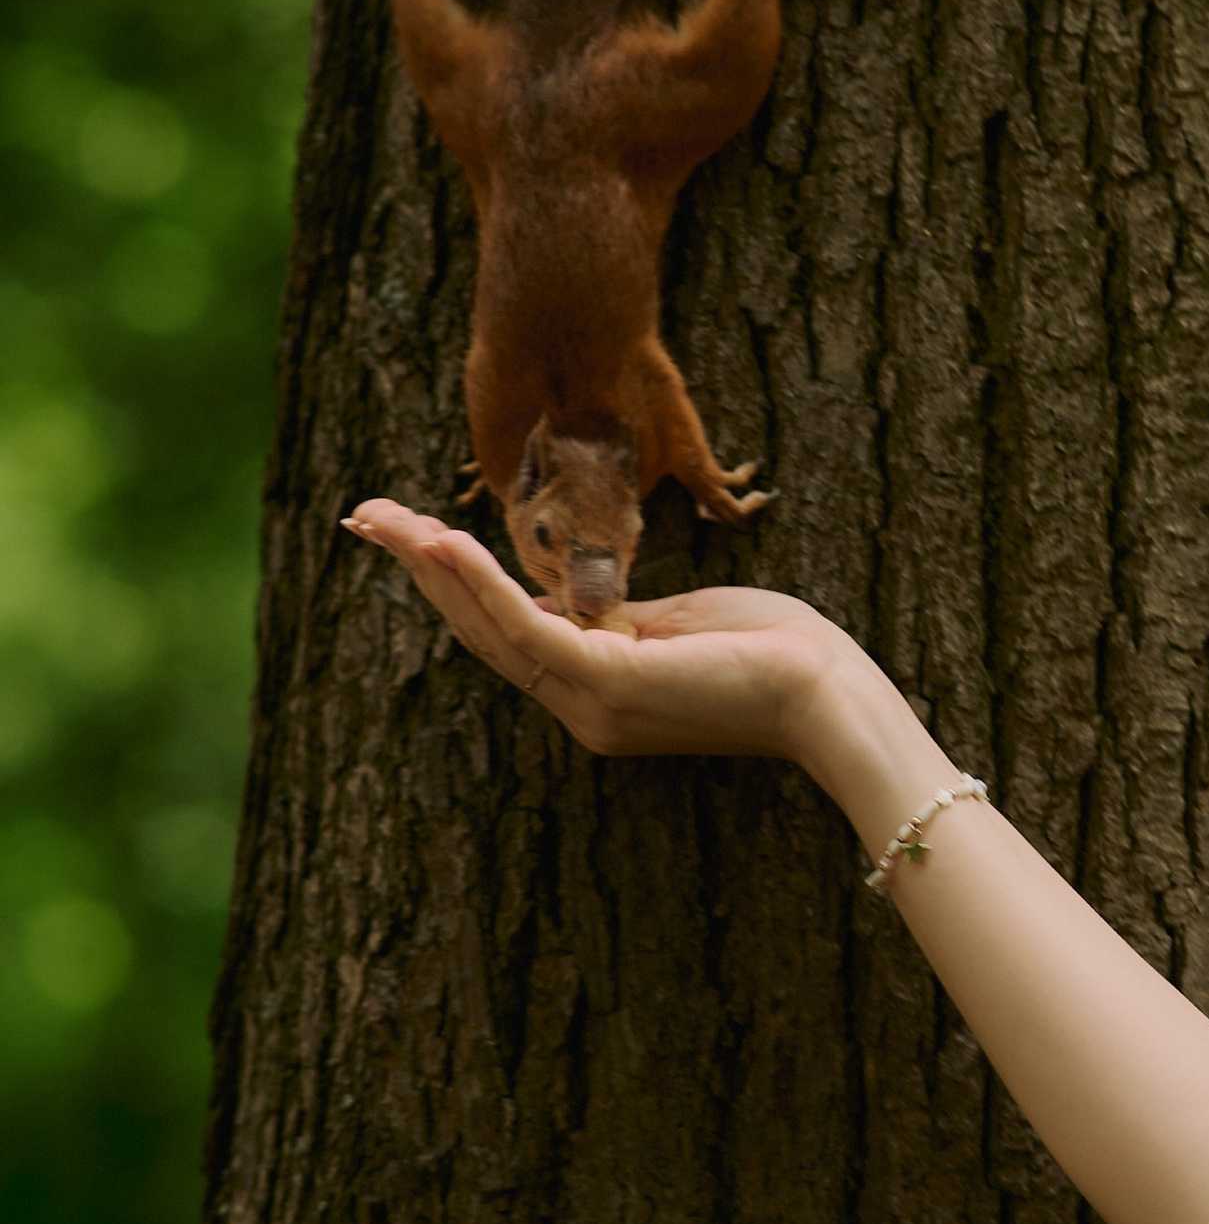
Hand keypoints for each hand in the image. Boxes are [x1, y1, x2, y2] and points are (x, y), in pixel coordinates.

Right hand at [344, 500, 855, 766]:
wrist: (832, 699)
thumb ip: (624, 614)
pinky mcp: (610, 685)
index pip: (508, 630)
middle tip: (362, 517)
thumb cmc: (779, 655)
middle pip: (479, 629)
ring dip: (431, 567)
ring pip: (490, 628)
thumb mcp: (684, 622)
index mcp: (599, 688)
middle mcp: (582, 705)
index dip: (453, 582)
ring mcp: (591, 702)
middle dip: (419, 568)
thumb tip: (584, 595)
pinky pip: (527, 627)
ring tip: (381, 519)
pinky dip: (481, 583)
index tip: (410, 533)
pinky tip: (443, 542)